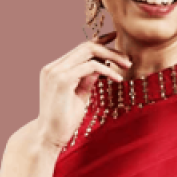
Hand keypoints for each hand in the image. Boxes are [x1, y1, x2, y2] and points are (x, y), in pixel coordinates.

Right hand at [37, 31, 131, 148]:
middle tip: (128, 59)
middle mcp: (53, 67)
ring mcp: (56, 71)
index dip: (99, 41)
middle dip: (109, 49)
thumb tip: (101, 66)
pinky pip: (90, 67)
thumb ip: (87, 80)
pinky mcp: (62, 80)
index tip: (116, 38)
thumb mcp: (79, 96)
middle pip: (86, 46)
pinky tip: (118, 78)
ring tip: (127, 65)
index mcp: (55, 69)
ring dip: (111, 56)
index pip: (80, 49)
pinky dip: (107, 70)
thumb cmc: (64, 121)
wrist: (49, 137)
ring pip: (88, 51)